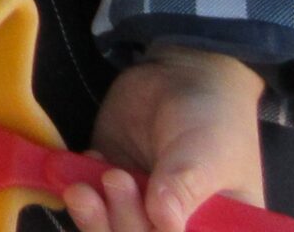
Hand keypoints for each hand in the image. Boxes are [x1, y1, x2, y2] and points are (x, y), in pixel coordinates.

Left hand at [63, 47, 266, 231]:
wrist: (182, 76)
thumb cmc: (212, 118)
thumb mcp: (207, 153)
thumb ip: (184, 187)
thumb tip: (164, 223)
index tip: (152, 218)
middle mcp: (173, 229)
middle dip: (123, 226)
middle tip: (117, 180)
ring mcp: (139, 213)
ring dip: (94, 221)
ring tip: (85, 188)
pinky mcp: (108, 192)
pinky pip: (88, 212)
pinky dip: (81, 199)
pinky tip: (90, 160)